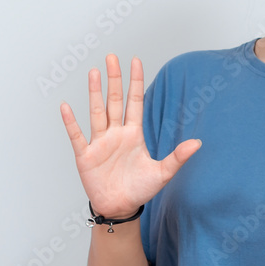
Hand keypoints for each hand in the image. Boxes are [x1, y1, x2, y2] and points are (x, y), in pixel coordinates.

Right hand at [60, 54, 200, 218]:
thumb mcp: (162, 173)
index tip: (135, 61)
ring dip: (94, 93)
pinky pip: (77, 136)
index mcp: (133, 134)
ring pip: (96, 112)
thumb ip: (178, 157)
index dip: (135, 82)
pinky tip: (66, 106)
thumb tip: (198, 143)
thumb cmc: (140, 190)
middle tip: (112, 57)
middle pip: (114, 101)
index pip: (135, 101)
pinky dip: (71, 122)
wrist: (120, 208)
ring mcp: (99, 143)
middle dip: (114, 79)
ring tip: (94, 72)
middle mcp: (115, 134)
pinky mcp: (85, 156)